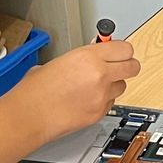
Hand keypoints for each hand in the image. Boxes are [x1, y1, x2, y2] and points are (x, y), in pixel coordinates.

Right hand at [16, 39, 140, 140]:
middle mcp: (99, 75)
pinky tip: (86, 99)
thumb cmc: (36, 89)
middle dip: (127, 65)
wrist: (30, 115)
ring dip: (113, 84)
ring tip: (93, 85)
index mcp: (88, 57)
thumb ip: (84, 57)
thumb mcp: (59, 62)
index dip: (122, 50)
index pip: (124, 48)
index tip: (118, 51)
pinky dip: (103, 100)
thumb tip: (97, 54)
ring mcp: (102, 96)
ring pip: (122, 86)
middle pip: (133, 67)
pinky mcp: (100, 112)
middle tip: (118, 66)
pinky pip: (111, 102)